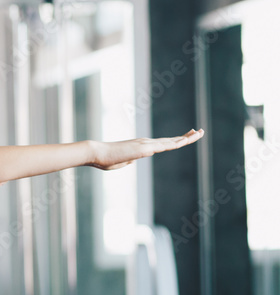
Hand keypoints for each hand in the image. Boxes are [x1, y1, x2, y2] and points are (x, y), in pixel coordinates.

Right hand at [88, 128, 203, 169]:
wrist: (96, 154)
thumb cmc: (104, 160)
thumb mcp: (120, 162)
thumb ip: (128, 160)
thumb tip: (133, 160)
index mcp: (140, 146)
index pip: (162, 143)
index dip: (175, 140)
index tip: (186, 136)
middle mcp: (145, 143)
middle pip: (170, 140)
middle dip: (186, 136)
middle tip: (199, 131)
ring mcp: (145, 144)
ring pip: (170, 141)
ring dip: (186, 138)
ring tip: (199, 133)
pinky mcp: (143, 149)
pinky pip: (164, 146)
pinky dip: (177, 142)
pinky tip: (186, 140)